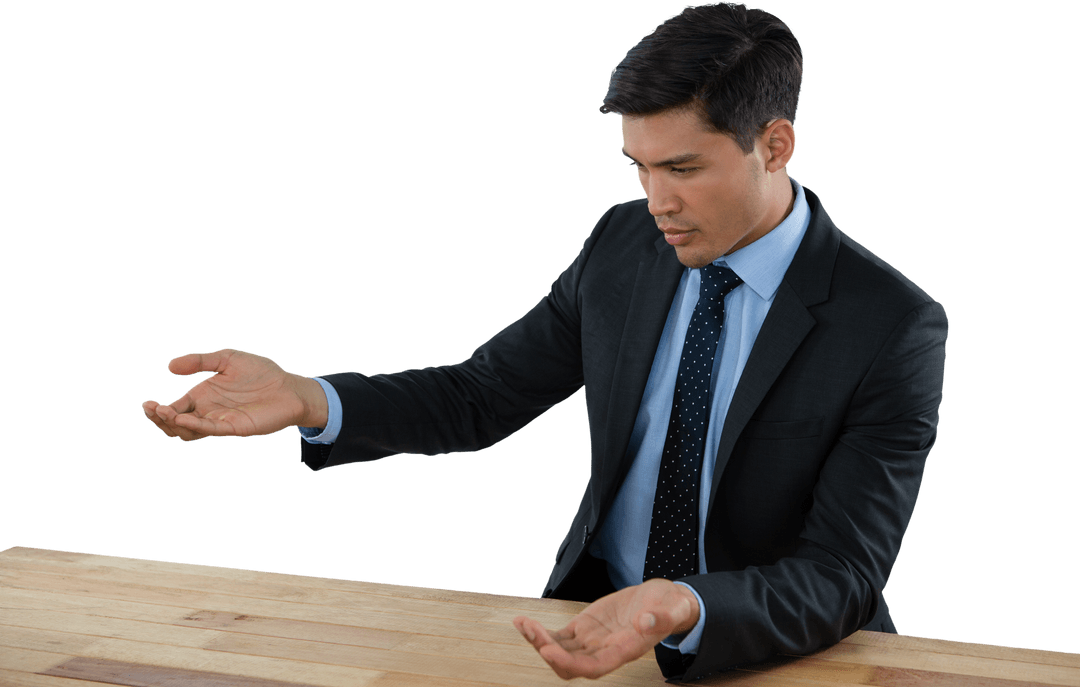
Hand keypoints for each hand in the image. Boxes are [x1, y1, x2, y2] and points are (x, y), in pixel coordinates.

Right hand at [142, 349, 327, 441]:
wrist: (289, 386)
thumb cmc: (260, 372)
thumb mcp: (226, 359)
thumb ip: (200, 361)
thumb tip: (170, 366)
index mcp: (203, 396)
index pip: (173, 408)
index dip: (158, 410)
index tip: (148, 404)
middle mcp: (208, 411)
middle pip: (175, 424)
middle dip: (160, 419)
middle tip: (152, 409)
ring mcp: (220, 420)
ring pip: (189, 432)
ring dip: (173, 425)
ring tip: (165, 412)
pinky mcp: (235, 426)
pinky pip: (210, 429)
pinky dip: (195, 425)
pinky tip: (183, 417)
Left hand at [512, 578, 698, 679]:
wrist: (662, 602)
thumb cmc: (669, 607)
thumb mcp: (671, 608)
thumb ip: (660, 618)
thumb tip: (645, 621)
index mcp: (624, 651)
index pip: (592, 667)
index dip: (569, 664)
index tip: (548, 651)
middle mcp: (604, 651)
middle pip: (568, 664)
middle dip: (546, 651)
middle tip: (531, 630)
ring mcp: (591, 641)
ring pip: (558, 651)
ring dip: (538, 641)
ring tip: (522, 623)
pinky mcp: (583, 628)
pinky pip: (556, 636)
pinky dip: (539, 632)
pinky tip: (524, 622)